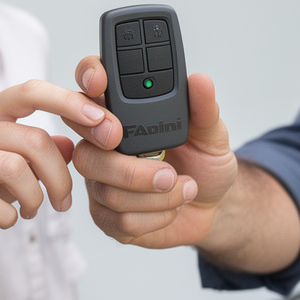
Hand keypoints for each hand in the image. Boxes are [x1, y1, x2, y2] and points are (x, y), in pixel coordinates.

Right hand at [0, 80, 109, 245]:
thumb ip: (45, 150)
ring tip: (33, 210)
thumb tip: (77, 143)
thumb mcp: (15, 162)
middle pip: (33, 140)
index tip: (103, 123)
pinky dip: (8, 216)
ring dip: (35, 198)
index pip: (32, 91)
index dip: (69, 103)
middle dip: (60, 176)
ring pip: (14, 169)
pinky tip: (8, 219)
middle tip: (64, 202)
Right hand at [70, 56, 235, 248]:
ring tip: (183, 186)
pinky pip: (118, 219)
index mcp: (123, 114)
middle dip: (128, 166)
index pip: (90, 88)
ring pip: (106, 189)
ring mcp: (101, 181)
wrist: (211, 207)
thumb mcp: (212, 134)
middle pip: (86, 149)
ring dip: (154, 194)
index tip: (99, 86)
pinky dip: (155, 215)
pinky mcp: (106, 216)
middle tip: (165, 168)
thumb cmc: (205, 164)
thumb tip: (200, 81)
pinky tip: (172, 207)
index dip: (87, 80)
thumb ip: (204, 109)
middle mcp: (103, 145)